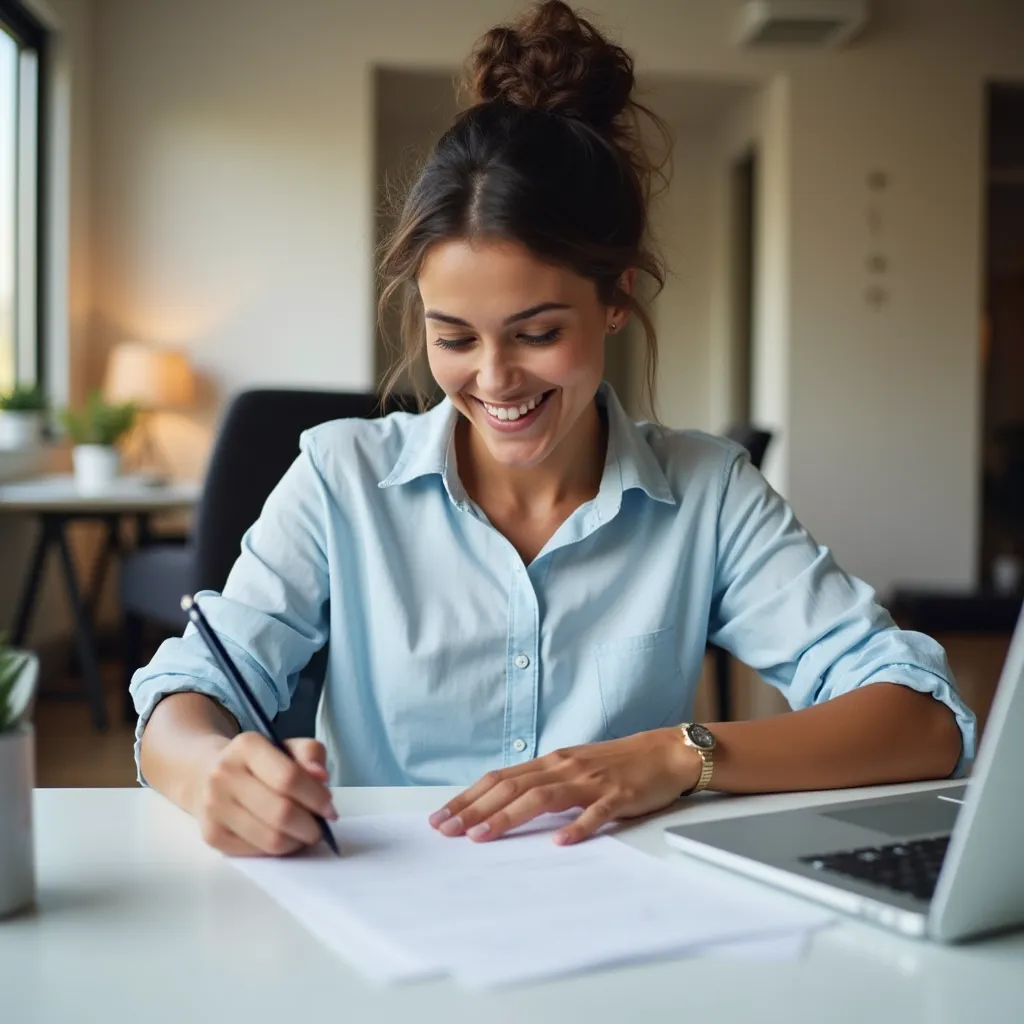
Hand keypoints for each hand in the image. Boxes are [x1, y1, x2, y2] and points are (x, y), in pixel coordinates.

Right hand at [193, 733, 337, 855]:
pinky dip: (277, 850)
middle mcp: (224, 775)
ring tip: (303, 833)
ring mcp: (214, 807)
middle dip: (310, 826)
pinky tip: (282, 837)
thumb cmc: (258, 762)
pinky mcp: (211, 835)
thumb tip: (321, 777)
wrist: (206, 774)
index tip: (329, 808)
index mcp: (246, 746)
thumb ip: (309, 754)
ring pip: (270, 839)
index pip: (288, 778)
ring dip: (296, 841)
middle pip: (280, 812)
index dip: (316, 797)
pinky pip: (256, 852)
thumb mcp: (286, 747)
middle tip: (320, 827)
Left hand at [428, 728, 699, 845]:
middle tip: (446, 831)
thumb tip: (502, 803)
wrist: (664, 752)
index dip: (468, 797)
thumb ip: (542, 783)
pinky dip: (576, 826)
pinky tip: (560, 841)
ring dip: (508, 816)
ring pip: (542, 797)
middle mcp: (564, 767)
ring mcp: (590, 781)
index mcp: (551, 762)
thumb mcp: (572, 768)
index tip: (441, 817)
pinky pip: (595, 813)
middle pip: (512, 787)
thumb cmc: (615, 764)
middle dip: (475, 809)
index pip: (499, 779)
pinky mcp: (617, 795)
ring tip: (482, 836)